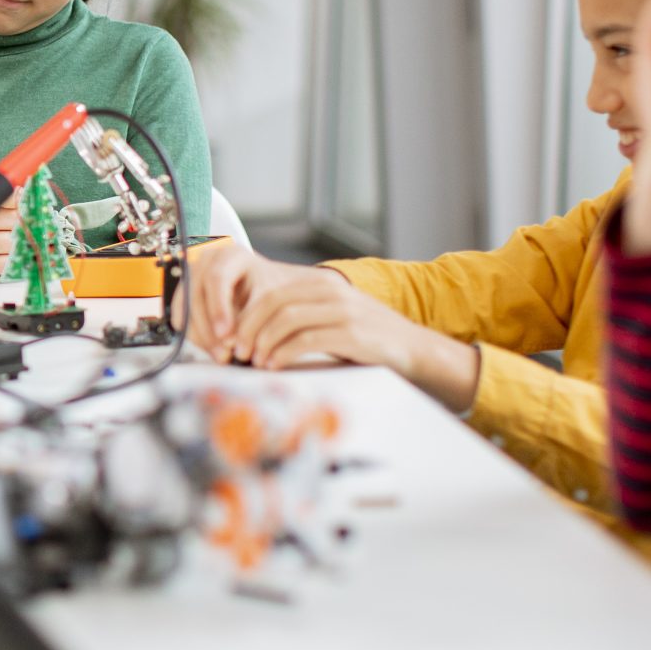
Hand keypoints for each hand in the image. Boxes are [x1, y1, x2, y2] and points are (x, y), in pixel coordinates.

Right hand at [184, 241, 315, 360]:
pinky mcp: (186, 297)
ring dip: (201, 336)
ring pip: (184, 309)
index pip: (216, 278)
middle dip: (207, 328)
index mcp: (230, 255)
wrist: (266, 289)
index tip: (226, 334)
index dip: (218, 308)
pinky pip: (182, 319)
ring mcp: (193, 279)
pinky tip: (214, 349)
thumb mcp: (270, 297)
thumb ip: (252, 317)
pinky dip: (197, 337)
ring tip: (221, 356)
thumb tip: (232, 342)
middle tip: (224, 352)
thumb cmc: (271, 290)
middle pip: (195, 295)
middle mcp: (206, 262)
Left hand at [230, 277, 480, 410]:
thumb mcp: (334, 318)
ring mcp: (343, 310)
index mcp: (324, 284)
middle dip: (249, 329)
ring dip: (263, 342)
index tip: (235, 338)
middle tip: (237, 351)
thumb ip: (303, 318)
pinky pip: (306, 340)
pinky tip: (274, 365)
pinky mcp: (352, 333)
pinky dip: (282, 353)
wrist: (415, 350)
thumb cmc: (369, 341)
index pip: (272, 294)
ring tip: (254, 360)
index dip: (247, 317)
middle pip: (274, 304)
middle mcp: (332, 291)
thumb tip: (257, 337)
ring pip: (286, 319)